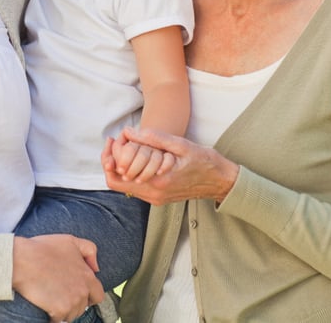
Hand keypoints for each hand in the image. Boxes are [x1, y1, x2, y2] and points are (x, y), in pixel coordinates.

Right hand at [11, 234, 103, 321]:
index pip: (99, 295)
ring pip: (71, 314)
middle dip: (74, 302)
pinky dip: (51, 315)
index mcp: (87, 276)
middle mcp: (83, 291)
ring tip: (50, 294)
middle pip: (83, 306)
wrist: (23, 260)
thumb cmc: (44, 249)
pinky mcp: (60, 311)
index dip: (89, 295)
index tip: (76, 291)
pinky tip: (44, 302)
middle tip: (59, 292)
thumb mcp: (70, 241)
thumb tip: (96, 268)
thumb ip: (89, 250)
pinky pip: (58, 320)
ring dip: (63, 309)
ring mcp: (72, 302)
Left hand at [102, 127, 239, 205]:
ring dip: (121, 165)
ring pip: (125, 185)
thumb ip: (154, 138)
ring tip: (126, 144)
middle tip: (116, 141)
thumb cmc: (205, 161)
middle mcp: (154, 194)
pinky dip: (131, 171)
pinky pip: (136, 187)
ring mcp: (156, 198)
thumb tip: (129, 132)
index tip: (113, 139)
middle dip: (112, 159)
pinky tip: (137, 155)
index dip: (109, 157)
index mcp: (158, 182)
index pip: (117, 175)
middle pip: (117, 182)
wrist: (221, 182)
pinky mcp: (159, 198)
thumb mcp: (181, 145)